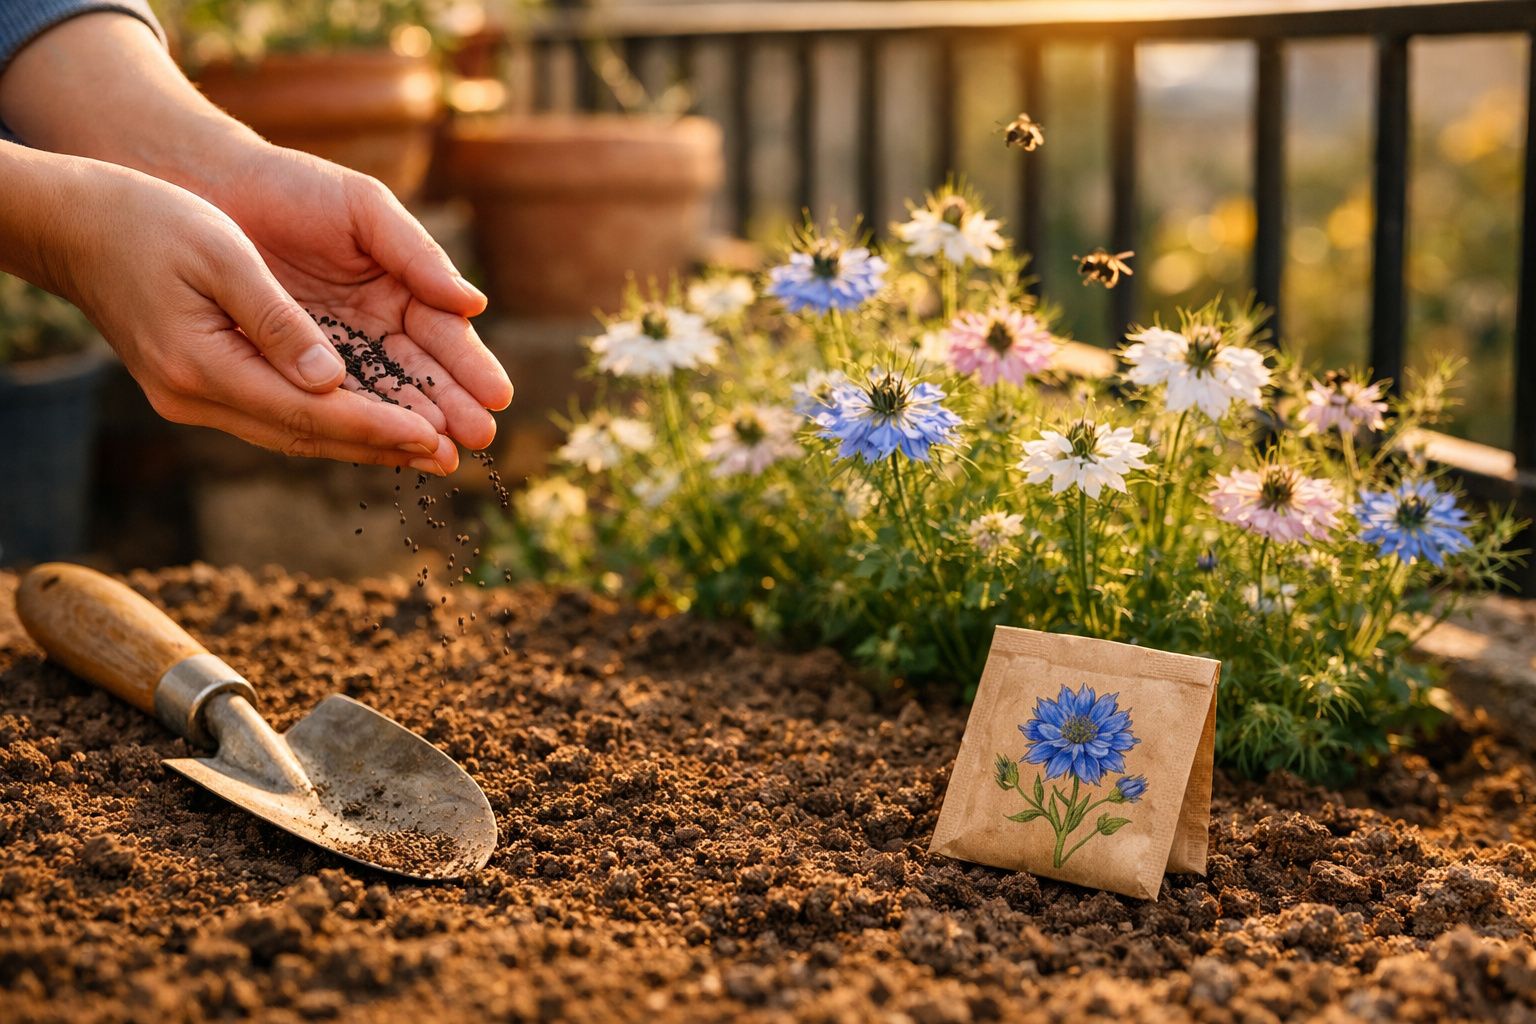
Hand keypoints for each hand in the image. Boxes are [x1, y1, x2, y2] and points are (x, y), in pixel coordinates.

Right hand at [52, 159, 458, 472]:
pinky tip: (371, 424)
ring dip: (362, 443)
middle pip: (308, 435)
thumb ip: (278, 321)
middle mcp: (196, 396)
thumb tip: (334, 381)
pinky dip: (329, 423)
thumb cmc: (149, 221)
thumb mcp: (220, 255)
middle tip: (451, 459)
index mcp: (202, 366)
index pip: (309, 412)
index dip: (376, 427)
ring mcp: (194, 398)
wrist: (75, 225)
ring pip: (294, 433)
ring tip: (428, 451)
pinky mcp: (199, 386)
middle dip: (382, 447)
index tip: (434, 437)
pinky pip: (276, 416)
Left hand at [206, 143, 512, 450]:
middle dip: (452, 409)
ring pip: (379, 396)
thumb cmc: (295, 187)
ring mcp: (334, 352)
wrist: (212, 188)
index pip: (445, 336)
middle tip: (479, 439)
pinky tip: (384, 448)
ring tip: (443, 457)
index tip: (497, 396)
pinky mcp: (290, 369)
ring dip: (412, 427)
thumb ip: (417, 254)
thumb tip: (473, 304)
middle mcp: (376, 328)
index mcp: (404, 289)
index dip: (471, 366)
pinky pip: (324, 401)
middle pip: (421, 376)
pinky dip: (354, 425)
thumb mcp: (366, 209)